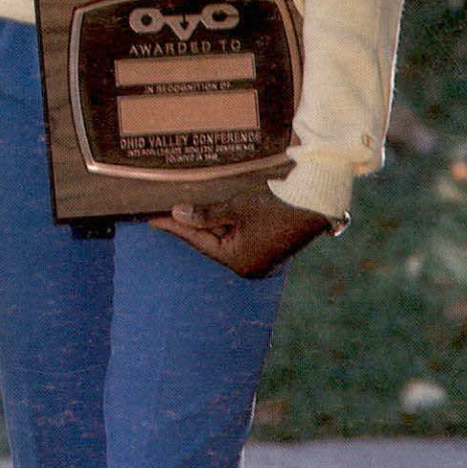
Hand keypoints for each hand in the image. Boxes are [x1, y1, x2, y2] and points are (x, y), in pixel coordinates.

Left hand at [149, 185, 330, 278]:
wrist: (315, 201)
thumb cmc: (275, 205)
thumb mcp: (237, 207)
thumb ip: (206, 214)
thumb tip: (177, 214)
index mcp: (239, 261)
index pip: (198, 241)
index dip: (174, 227)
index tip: (151, 218)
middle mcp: (249, 265)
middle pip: (210, 242)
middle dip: (189, 226)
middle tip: (162, 211)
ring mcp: (259, 257)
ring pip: (223, 238)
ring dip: (206, 223)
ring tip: (182, 210)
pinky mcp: (267, 246)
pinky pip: (237, 236)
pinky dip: (223, 224)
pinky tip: (210, 213)